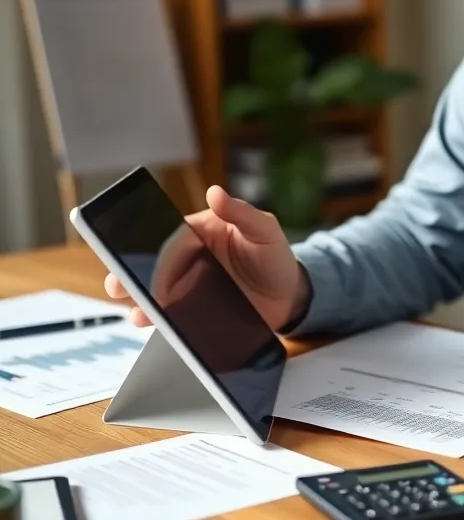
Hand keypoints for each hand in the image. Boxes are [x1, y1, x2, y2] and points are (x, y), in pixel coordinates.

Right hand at [104, 185, 310, 332]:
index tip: (139, 260)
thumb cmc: (277, 256)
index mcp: (202, 232)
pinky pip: (175, 313)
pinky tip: (157, 327)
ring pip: (159, 290)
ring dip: (142, 301)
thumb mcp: (266, 229)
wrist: (292, 296)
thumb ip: (242, 212)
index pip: (171, 238)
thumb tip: (215, 192)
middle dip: (133, 274)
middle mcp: (191, 258)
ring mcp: (192, 285)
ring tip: (136, 313)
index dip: (154, 249)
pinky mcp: (197, 309)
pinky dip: (163, 321)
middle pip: (155, 263)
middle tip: (117, 286)